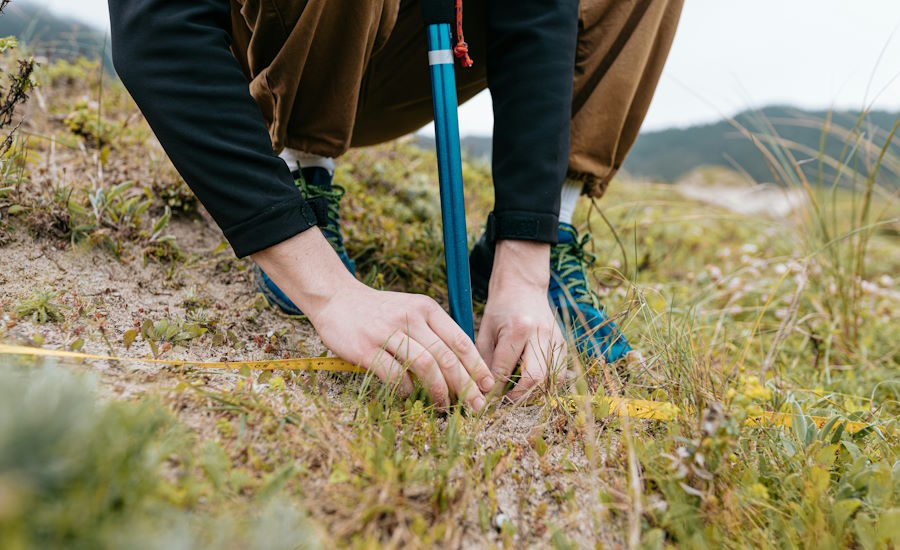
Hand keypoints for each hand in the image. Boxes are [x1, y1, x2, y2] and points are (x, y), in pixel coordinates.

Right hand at [252, 229, 493, 411]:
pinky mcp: (366, 347)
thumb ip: (435, 332)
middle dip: (465, 386)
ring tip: (443, 405)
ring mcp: (387, 331)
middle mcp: (410, 317)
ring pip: (425, 364)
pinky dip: (406, 388)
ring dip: (438, 390)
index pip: (460, 340)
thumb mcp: (412, 310)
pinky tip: (409, 394)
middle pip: (446, 356)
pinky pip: (394, 373)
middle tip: (474, 406)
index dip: (477, 367)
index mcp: (427, 308)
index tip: (487, 387)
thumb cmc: (380, 312)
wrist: (337, 299)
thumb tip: (463, 368)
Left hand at [476, 240, 566, 400]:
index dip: (495, 390)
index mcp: (518, 328)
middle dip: (519, 396)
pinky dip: (546, 384)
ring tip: (518, 395)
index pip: (505, 370)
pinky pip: (558, 372)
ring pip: (550, 378)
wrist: (523, 286)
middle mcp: (540, 334)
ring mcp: (555, 338)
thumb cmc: (500, 308)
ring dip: (534, 392)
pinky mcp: (562, 343)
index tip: (487, 401)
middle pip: (534, 378)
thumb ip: (484, 359)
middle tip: (505, 402)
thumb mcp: (485, 329)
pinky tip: (532, 385)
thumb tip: (483, 389)